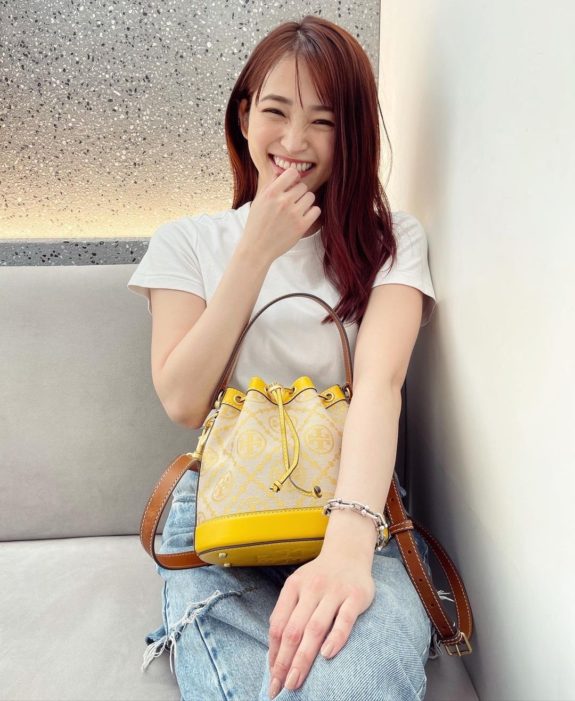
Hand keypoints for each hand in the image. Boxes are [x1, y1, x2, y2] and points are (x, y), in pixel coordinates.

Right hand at [240, 166, 320, 263]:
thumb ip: (270, 185)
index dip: (294, 178)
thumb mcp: (258, 201)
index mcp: (271, 193)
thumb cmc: (257, 224)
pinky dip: (312, 213)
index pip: (292, 173)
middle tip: (292, 203)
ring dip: (306, 202)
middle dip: (299, 193)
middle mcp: (283, 201)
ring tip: (297, 210)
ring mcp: (293, 214)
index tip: (292, 185)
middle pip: (303, 186)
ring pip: (311, 197)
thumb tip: (281, 172)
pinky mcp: (301, 226)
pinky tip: (303, 217)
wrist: (257, 249)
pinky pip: (316, 210)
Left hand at [267, 550, 374, 698]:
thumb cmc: (320, 577)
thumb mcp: (298, 587)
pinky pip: (344, 619)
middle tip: (280, 688)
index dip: (273, 653)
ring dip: (304, 657)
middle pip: (294, 630)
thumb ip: (287, 613)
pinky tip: (327, 655)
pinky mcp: (355, 595)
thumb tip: (274, 652)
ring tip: (296, 680)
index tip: (272, 678)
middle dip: (285, 662)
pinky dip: (335, 637)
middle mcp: (311, 587)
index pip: (278, 625)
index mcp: (293, 586)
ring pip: (315, 627)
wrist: (348, 551)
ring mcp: (334, 591)